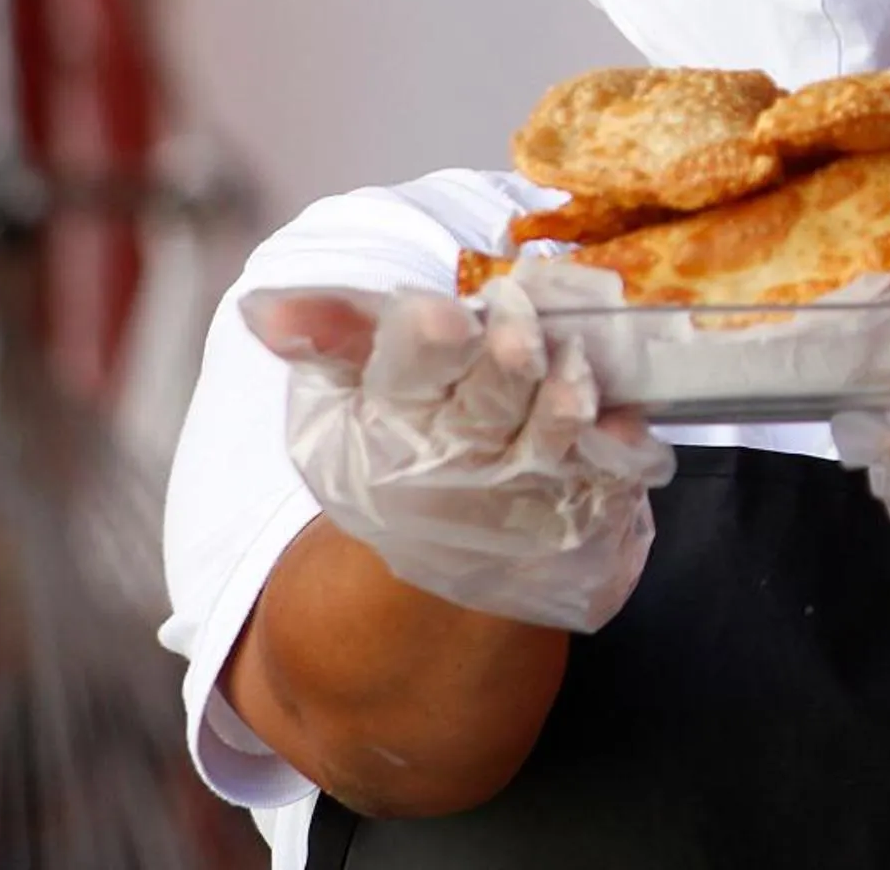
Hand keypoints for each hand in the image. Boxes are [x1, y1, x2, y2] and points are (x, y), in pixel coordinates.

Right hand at [242, 281, 674, 632]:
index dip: (425, 344)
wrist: (445, 582)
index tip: (445, 315)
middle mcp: (454, 467)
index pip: (404, 373)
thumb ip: (330, 338)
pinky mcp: (583, 527)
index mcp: (388, 427)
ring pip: (550, 445)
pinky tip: (627, 422)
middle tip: (519, 324)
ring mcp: (523, 503)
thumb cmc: (398, 457)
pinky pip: (610, 486)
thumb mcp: (342, 404)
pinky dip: (623, 453)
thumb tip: (261, 307)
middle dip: (504, 364)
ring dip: (565, 407)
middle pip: (485, 404)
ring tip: (576, 368)